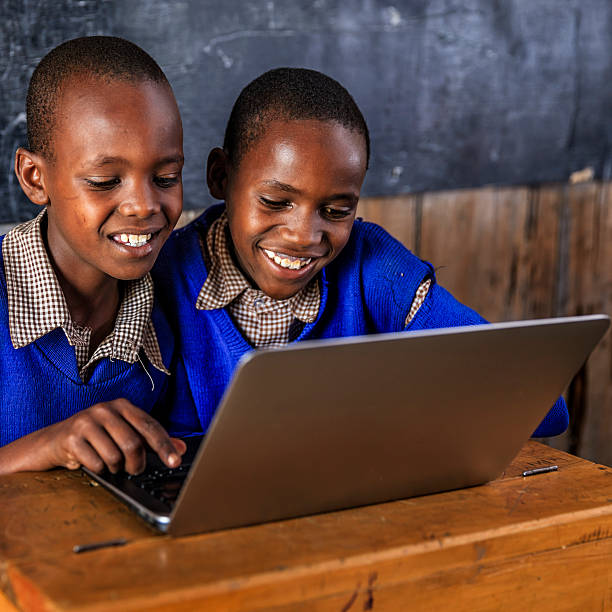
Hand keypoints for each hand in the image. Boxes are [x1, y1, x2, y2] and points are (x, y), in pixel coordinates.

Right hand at [0, 399, 186, 474]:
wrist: (52, 442)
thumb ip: (151, 441)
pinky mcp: (71, 436)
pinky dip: (97, 469)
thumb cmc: (94, 438)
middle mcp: (106, 409)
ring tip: (107, 463)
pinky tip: (90, 462)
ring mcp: (87, 420)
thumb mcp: (123, 435)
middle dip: (136, 464)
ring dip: (114, 468)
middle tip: (132, 470)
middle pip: (133, 444)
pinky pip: (95, 463)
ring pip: (115, 456)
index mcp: (123, 406)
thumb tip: (181, 448)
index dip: (165, 446)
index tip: (175, 462)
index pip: (150, 426)